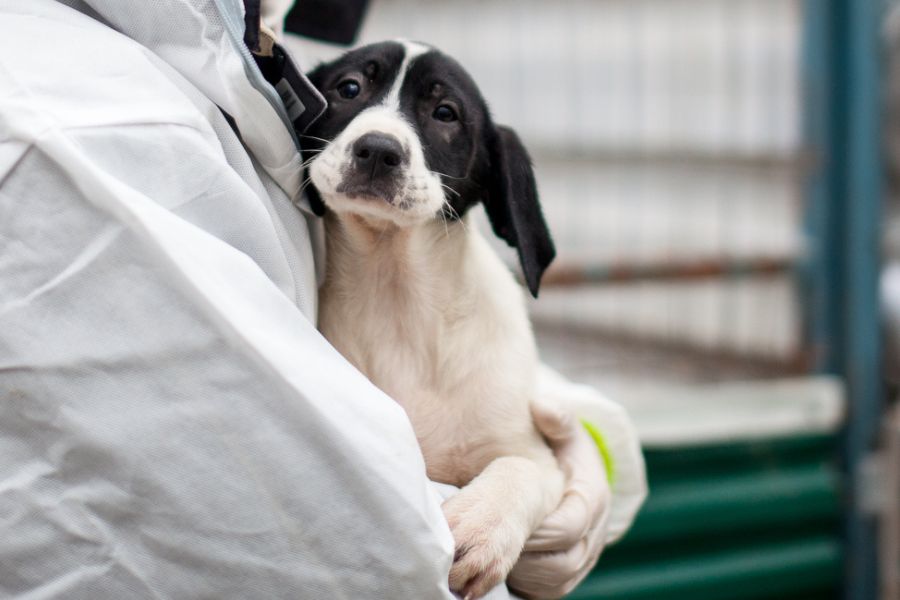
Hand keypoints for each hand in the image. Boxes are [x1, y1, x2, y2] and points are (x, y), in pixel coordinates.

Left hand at [507, 393, 611, 598]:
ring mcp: (580, 559)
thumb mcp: (561, 425)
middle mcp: (593, 535)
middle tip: (487, 542)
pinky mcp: (564, 574)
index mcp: (592, 499)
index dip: (535, 528)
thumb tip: (543, 406)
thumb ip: (556, 416)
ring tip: (488, 554)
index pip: (568, 526)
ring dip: (521, 573)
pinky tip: (496, 567)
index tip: (502, 519)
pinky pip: (546, 592)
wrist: (570, 468)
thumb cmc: (559, 445)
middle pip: (563, 563)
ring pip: (554, 582)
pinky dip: (523, 585)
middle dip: (524, 555)